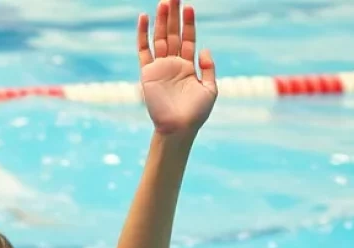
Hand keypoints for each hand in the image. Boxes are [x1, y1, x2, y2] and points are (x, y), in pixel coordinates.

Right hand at [137, 0, 216, 135]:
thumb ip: (209, 69)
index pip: (188, 39)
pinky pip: (143, 51)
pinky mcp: (148, 74)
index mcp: (188, 66)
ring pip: (159, 38)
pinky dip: (142, 35)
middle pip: (173, 34)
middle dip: (174, 15)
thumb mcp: (210, 90)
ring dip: (161, 20)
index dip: (189, 23)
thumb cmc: (196, 114)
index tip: (189, 7)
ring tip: (164, 2)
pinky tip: (144, 18)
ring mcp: (160, 68)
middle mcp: (173, 64)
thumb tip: (204, 50)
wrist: (179, 128)